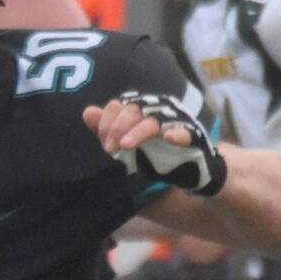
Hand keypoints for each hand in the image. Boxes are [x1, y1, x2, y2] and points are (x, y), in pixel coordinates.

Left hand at [83, 93, 226, 195]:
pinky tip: (169, 139)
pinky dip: (178, 134)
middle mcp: (159, 112)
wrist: (192, 172)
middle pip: (134, 110)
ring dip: (139, 132)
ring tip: (125, 146)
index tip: (106, 145)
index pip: (120, 106)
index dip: (108, 122)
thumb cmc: (159, 155)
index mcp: (143, 111)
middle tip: (110, 148)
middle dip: (118, 127)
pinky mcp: (194, 137)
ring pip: (154, 121)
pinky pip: (186, 132)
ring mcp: (177, 123)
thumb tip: (86, 112)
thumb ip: (109, 130)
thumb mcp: (129, 144)